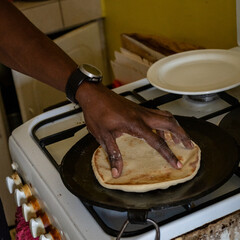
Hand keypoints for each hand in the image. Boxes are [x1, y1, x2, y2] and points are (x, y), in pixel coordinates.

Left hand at [76, 82, 192, 177]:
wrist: (93, 94)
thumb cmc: (96, 112)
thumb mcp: (103, 135)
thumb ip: (113, 153)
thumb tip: (117, 171)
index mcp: (135, 124)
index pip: (157, 142)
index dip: (169, 154)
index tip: (177, 163)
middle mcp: (142, 115)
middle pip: (170, 123)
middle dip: (182, 134)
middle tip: (189, 145)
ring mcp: (141, 110)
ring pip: (165, 116)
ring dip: (175, 127)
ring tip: (179, 138)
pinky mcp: (138, 108)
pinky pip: (156, 114)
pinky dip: (164, 122)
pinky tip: (160, 130)